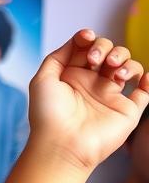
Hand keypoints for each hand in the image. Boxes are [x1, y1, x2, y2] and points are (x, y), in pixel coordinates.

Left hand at [28, 29, 147, 170]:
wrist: (61, 145)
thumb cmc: (48, 115)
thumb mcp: (43, 80)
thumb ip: (57, 57)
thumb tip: (77, 39)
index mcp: (73, 77)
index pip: (88, 48)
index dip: (89, 39)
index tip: (86, 38)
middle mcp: (93, 85)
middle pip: (110, 52)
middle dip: (106, 47)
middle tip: (95, 60)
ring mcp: (111, 97)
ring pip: (129, 66)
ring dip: (125, 59)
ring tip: (114, 70)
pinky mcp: (127, 110)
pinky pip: (145, 92)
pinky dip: (148, 80)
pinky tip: (141, 77)